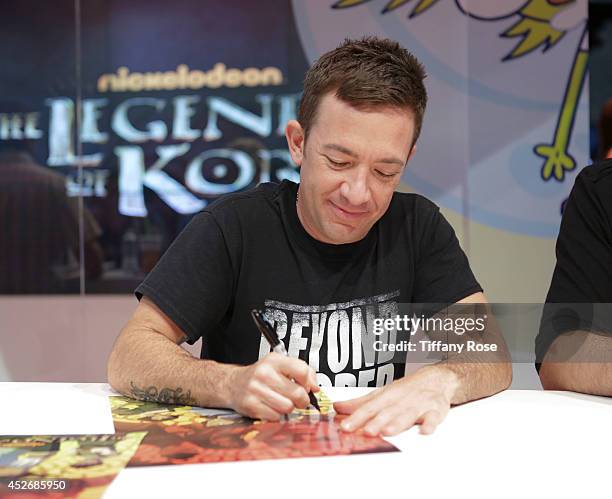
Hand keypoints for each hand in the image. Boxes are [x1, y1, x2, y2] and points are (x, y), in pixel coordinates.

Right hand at [227, 352, 318, 419]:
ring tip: (282, 401)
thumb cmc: (259, 375)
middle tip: (297, 398)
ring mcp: (256, 390)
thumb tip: (315, 387)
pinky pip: (275, 416)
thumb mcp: (280, 365)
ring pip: (288, 407)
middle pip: (298, 393)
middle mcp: (264, 373)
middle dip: (302, 399)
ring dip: (288, 407)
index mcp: (274, 360)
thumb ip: (302, 371)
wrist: (233, 384)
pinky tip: (271, 406)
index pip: (302, 371)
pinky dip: (276, 415)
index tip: (307, 386)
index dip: (309, 382)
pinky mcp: (251, 405)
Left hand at [333, 366, 457, 435]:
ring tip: (388, 432)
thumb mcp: (382, 394)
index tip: (345, 427)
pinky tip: (424, 431)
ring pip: (407, 415)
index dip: (356, 417)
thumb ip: (360, 404)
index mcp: (386, 396)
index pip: (369, 408)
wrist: (435, 379)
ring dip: (398, 423)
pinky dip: (430, 424)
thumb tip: (337, 408)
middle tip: (366, 432)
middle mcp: (401, 400)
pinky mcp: (435, 410)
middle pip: (387, 412)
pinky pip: (433, 418)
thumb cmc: (406, 390)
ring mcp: (418, 405)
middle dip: (376, 422)